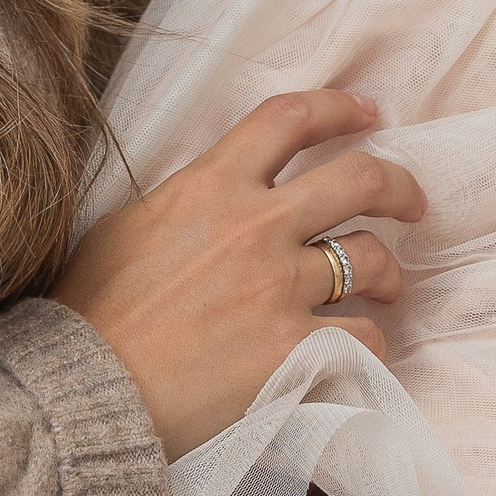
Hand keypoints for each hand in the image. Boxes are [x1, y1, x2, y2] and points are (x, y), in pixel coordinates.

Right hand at [54, 88, 419, 460]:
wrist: (84, 388)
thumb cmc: (91, 312)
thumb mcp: (128, 224)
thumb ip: (186, 200)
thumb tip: (214, 194)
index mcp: (210, 184)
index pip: (289, 118)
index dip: (338, 107)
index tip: (366, 112)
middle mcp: (255, 225)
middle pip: (360, 178)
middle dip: (400, 186)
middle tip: (411, 203)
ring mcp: (279, 286)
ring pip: (370, 258)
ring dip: (389, 271)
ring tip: (388, 286)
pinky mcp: (294, 349)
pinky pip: (365, 336)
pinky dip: (370, 341)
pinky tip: (359, 349)